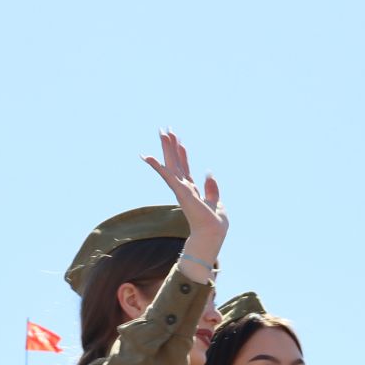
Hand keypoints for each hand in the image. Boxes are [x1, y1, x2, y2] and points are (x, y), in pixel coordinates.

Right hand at [142, 131, 226, 280]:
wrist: (212, 234)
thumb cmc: (214, 224)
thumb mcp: (216, 203)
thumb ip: (212, 188)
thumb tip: (209, 172)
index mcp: (192, 190)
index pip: (185, 167)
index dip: (182, 153)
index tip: (179, 140)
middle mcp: (183, 188)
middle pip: (175, 162)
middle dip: (170, 146)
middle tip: (164, 129)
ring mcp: (180, 189)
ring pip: (171, 163)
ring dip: (166, 147)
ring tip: (162, 132)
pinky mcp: (180, 191)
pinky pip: (166, 175)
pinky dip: (157, 166)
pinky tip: (147, 156)